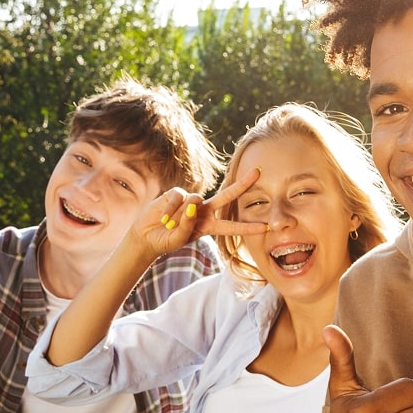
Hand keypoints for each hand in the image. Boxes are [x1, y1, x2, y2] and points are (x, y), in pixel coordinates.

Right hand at [126, 168, 267, 257]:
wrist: (146, 235)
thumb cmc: (165, 240)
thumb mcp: (178, 239)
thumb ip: (187, 225)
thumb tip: (193, 204)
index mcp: (209, 226)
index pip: (232, 226)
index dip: (248, 227)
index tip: (266, 227)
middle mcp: (204, 211)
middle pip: (227, 196)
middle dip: (243, 184)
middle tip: (258, 172)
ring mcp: (191, 201)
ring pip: (196, 200)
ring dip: (181, 215)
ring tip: (168, 224)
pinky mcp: (177, 193)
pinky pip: (179, 198)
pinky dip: (170, 209)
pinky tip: (163, 217)